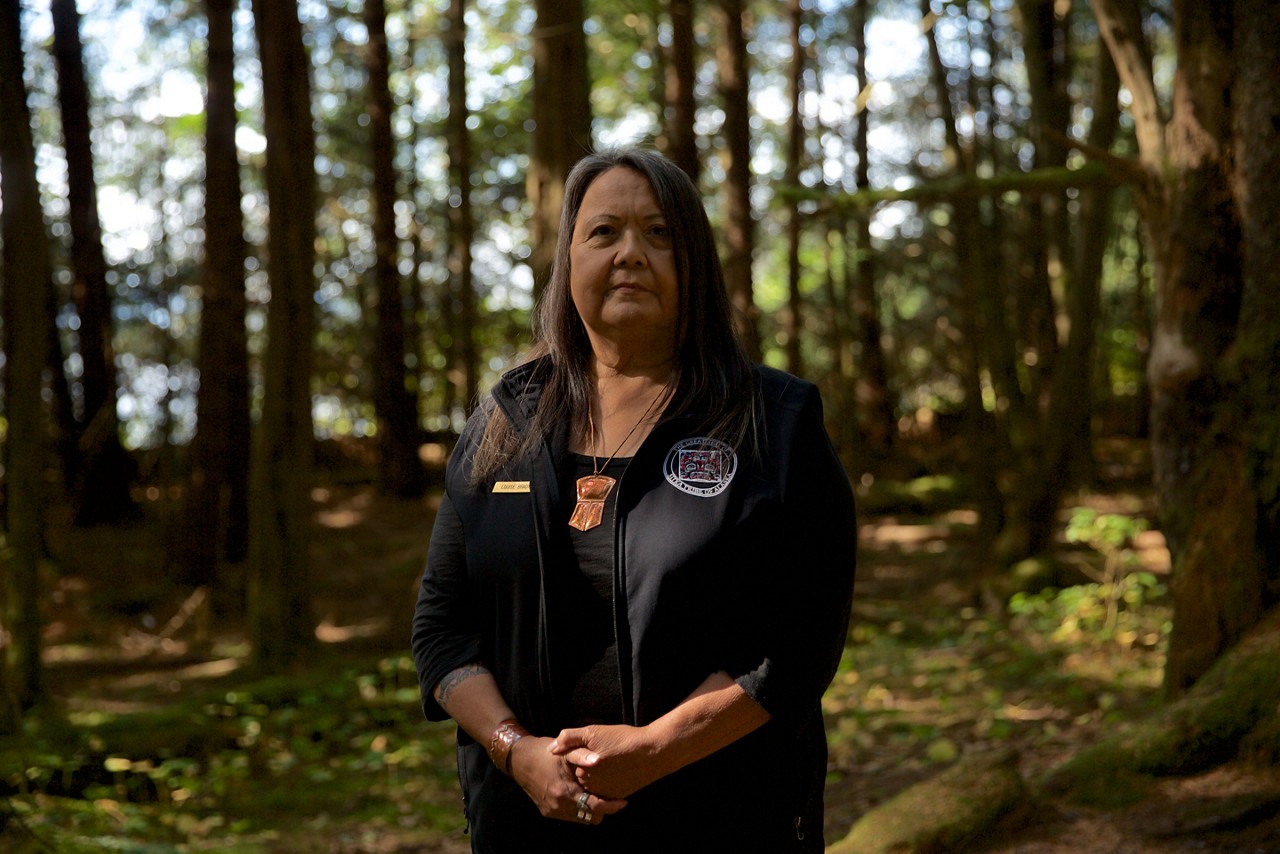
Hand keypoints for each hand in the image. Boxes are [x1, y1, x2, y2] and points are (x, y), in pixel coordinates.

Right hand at [509, 735, 627, 824]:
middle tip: (611, 796)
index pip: (595, 808)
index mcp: (565, 792)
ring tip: (598, 795)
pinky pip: (570, 816)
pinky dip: (579, 809)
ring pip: (581, 819)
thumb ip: (583, 755)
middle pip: (591, 818)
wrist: (520, 760)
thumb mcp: (565, 751)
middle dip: (603, 809)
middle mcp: (559, 806)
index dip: (612, 806)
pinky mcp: (548, 812)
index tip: (623, 801)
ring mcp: (553, 811)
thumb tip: (599, 759)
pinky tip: (582, 795)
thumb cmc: (545, 753)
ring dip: (591, 810)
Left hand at [550, 724, 663, 799]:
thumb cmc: (622, 740)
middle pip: (579, 778)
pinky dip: (607, 783)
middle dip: (584, 768)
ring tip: (608, 761)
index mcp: (581, 771)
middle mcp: (590, 787)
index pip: (569, 766)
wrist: (652, 753)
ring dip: (595, 777)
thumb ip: (569, 738)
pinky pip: (604, 792)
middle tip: (600, 754)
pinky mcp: (616, 797)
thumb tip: (551, 748)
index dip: (575, 756)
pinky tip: (615, 769)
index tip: (588, 748)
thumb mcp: (593, 732)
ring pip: (592, 786)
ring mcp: (603, 794)